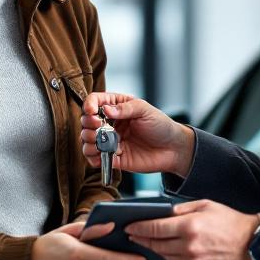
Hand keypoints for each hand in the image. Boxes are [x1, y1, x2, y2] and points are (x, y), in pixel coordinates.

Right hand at [81, 92, 195, 177]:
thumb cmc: (161, 126)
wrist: (173, 149)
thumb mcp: (145, 110)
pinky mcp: (113, 158)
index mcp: (117, 107)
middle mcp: (111, 124)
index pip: (95, 101)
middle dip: (88, 125)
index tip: (92, 112)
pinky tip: (103, 155)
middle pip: (86, 122)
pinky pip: (95, 159)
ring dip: (88, 142)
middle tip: (98, 127)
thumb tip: (106, 109)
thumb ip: (125, 109)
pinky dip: (94, 158)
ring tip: (100, 143)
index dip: (89, 105)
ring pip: (87, 141)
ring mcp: (110, 141)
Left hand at [126, 200, 257, 259]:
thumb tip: (162, 213)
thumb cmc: (231, 223)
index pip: (155, 228)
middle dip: (143, 240)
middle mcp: (190, 246)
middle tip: (135, 236)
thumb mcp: (206, 205)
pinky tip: (176, 253)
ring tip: (155, 243)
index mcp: (190, 226)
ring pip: (165, 257)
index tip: (130, 227)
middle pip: (156, 244)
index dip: (139, 228)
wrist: (253, 244)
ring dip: (158, 250)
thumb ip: (181, 210)